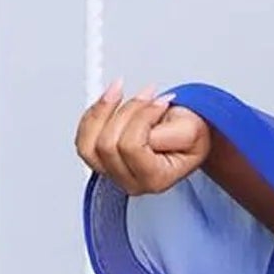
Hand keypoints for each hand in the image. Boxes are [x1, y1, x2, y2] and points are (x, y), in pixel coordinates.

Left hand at [75, 79, 212, 195]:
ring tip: (120, 91)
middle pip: (108, 145)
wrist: (185, 139)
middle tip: (147, 96)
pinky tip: (108, 100)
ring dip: (103, 110)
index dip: (143, 117)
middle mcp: (130, 182)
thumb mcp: (192, 131)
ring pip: (88, 144)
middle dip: (126, 111)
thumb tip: (145, 121)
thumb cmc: (188, 137)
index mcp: (154, 180)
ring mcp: (112, 173)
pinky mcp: (100, 160)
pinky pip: (82, 139)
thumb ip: (169, 131)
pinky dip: (92, 113)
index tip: (160, 102)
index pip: (131, 148)